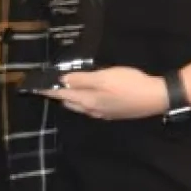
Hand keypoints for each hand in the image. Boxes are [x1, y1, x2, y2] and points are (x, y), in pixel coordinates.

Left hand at [46, 66, 166, 120]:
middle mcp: (92, 109)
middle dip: (60, 95)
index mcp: (87, 100)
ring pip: (82, 106)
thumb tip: (62, 80)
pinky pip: (92, 108)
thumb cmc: (128, 84)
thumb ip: (82, 79)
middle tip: (52, 86)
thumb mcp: (104, 77)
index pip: (62, 95)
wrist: (154, 98)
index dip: (49, 90)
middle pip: (71, 103)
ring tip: (68, 90)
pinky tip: (90, 97)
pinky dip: (85, 102)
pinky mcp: (113, 113)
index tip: (36, 87)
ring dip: (73, 99)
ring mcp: (103, 113)